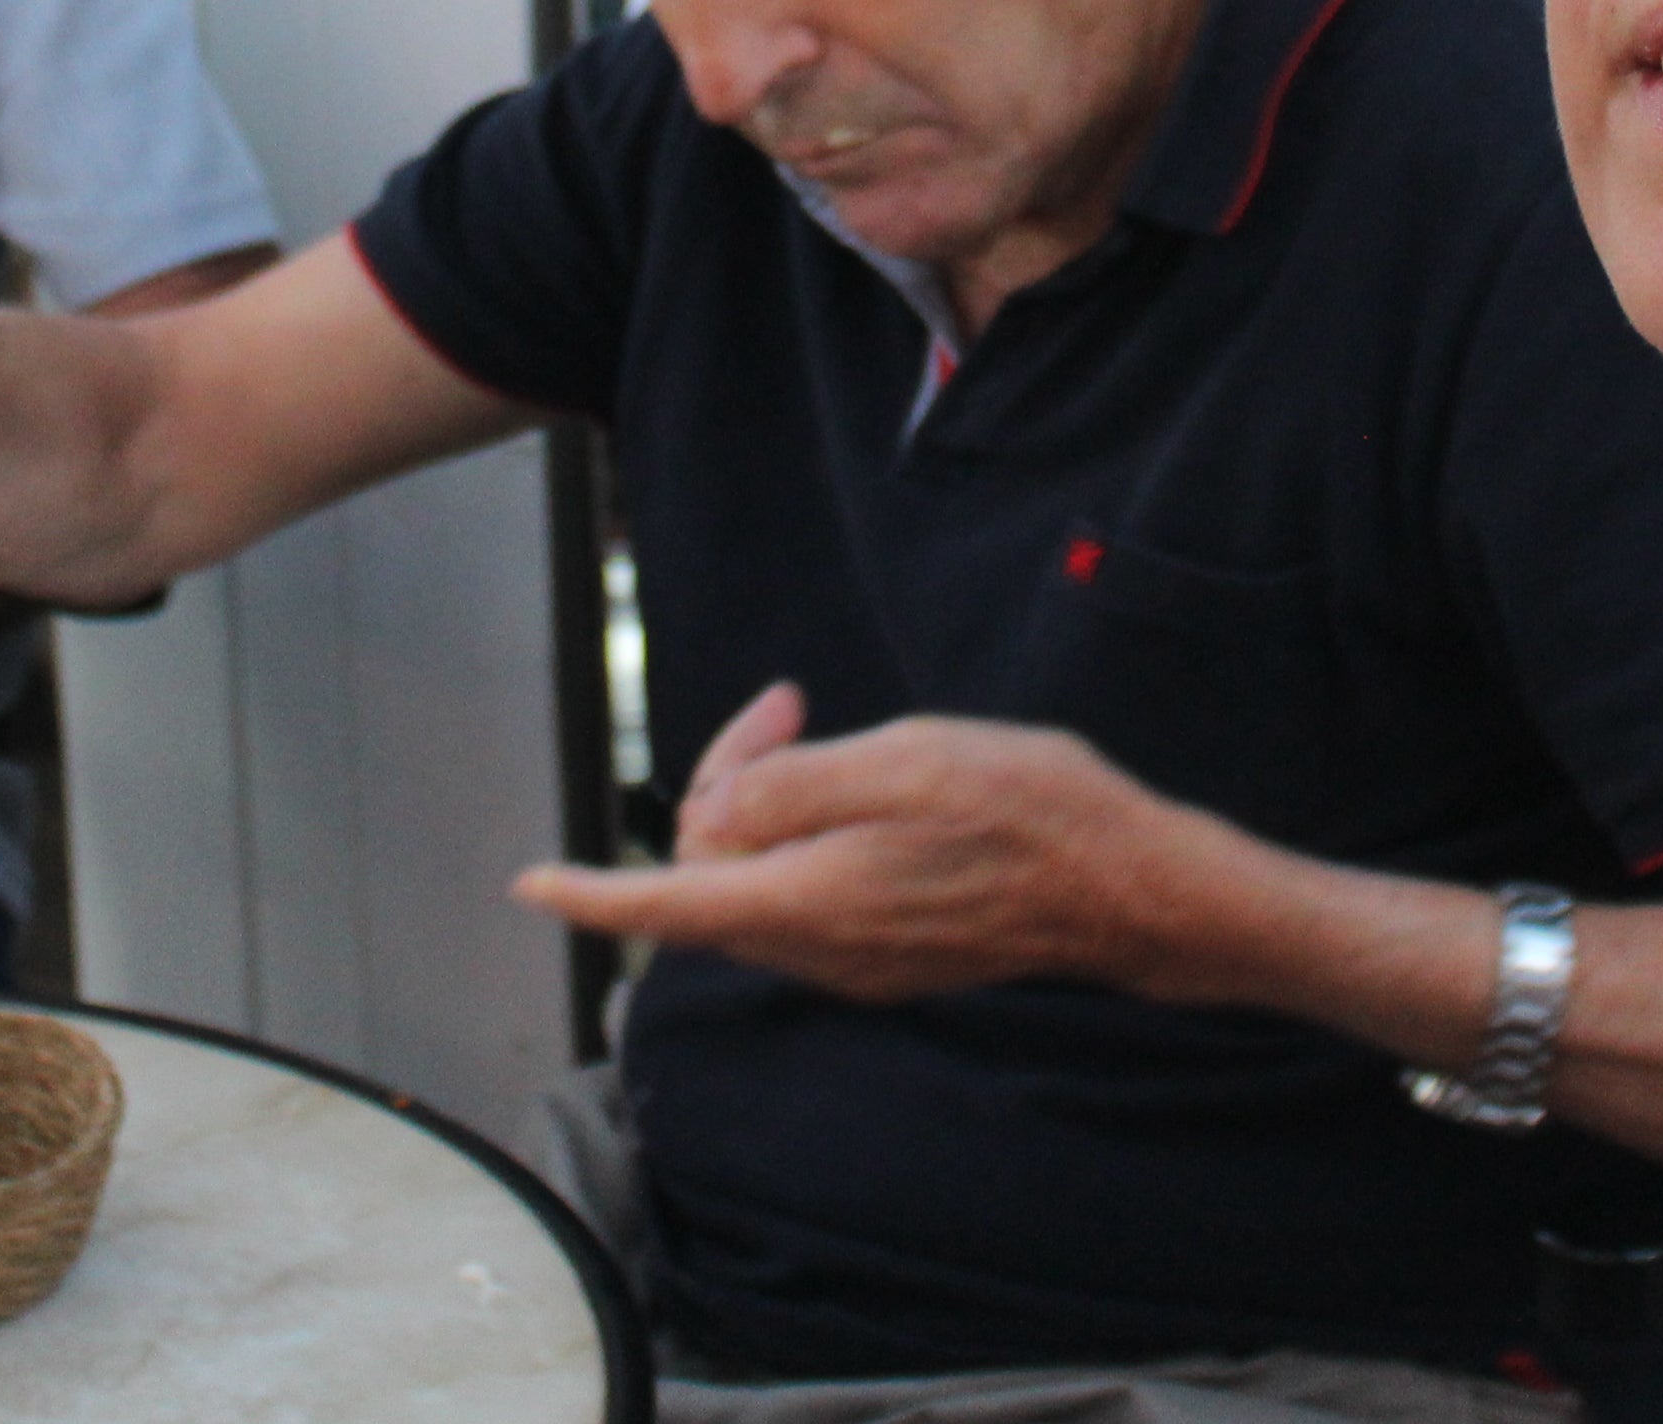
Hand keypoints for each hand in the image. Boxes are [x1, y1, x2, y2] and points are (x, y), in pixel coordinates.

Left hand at [509, 687, 1227, 1004]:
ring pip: (764, 881)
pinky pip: (812, 893)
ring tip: (824, 726)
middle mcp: (822, 948)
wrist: (1133, 888)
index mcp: (808, 902)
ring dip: (771, 801)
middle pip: (715, 872)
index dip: (591, 894)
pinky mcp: (896, 949)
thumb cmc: (1028, 814)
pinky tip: (863, 780)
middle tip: (786, 704)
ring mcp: (862, 957)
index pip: (666, 906)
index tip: (529, 886)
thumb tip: (715, 817)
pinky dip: (811, 831)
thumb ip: (792, 789)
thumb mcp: (902, 763)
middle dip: (724, 782)